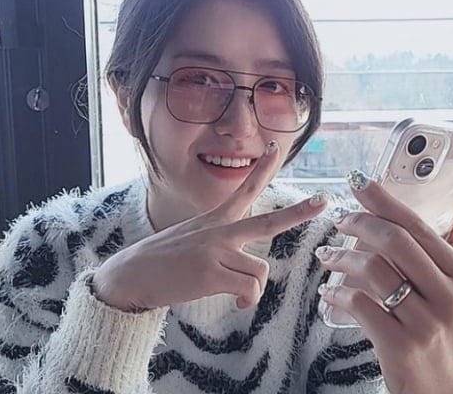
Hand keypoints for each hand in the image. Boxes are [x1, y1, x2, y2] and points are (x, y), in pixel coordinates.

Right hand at [92, 141, 327, 311]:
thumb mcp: (192, 241)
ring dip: (252, 289)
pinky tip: (233, 303)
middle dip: (298, 212)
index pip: (244, 189)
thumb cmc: (162, 261)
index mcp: (214, 220)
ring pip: (261, 271)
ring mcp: (215, 250)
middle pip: (268, 221)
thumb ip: (222, 248)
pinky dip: (246, 301)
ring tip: (236, 294)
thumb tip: (246, 279)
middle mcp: (219, 230)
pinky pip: (248, 290)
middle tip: (322, 200)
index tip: (275, 149)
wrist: (130, 274)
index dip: (262, 169)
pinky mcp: (210, 273)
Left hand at [316, 170, 452, 393]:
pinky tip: (329, 291)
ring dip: (342, 257)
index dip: (384, 200)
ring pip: (373, 270)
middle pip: (394, 240)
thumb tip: (447, 213)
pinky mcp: (400, 345)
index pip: (419, 226)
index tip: (360, 182)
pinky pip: (360, 304)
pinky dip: (338, 292)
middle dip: (359, 223)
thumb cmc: (448, 337)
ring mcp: (426, 322)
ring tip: (327, 255)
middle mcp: (449, 297)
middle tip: (340, 220)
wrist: (448, 392)